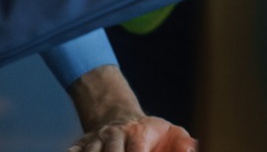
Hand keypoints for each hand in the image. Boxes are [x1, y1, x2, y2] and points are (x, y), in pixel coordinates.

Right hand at [68, 115, 195, 151]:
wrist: (119, 117)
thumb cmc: (152, 133)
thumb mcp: (173, 133)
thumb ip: (185, 144)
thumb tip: (193, 149)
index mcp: (138, 132)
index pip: (137, 149)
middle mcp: (114, 134)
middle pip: (111, 150)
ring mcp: (96, 139)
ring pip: (90, 151)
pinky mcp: (81, 144)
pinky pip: (73, 151)